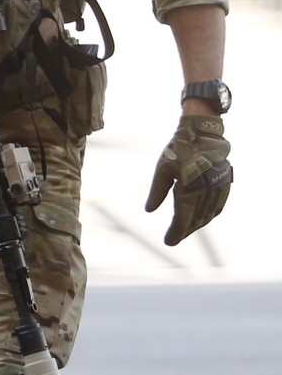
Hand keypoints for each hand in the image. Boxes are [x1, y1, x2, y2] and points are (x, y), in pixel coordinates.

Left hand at [146, 114, 232, 245]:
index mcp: (189, 188)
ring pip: (209, 214)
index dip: (176, 232)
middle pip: (196, 219)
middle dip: (185, 230)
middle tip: (174, 237)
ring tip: (185, 230)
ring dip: (198, 224)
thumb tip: (149, 210)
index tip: (169, 242)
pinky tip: (203, 218)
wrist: (202, 133)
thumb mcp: (162, 169)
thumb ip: (157, 192)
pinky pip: (218, 205)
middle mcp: (206, 190)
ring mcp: (218, 187)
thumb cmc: (178, 150)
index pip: (183, 217)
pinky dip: (210, 214)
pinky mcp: (224, 183)